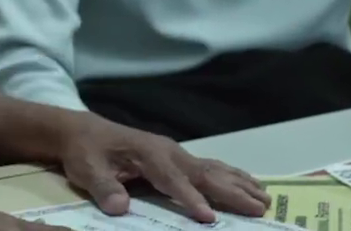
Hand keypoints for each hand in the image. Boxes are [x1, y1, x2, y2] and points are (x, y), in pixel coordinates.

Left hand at [54, 112, 270, 223]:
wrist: (85, 132)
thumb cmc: (87, 152)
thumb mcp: (88, 169)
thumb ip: (104, 187)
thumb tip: (119, 206)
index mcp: (149, 154)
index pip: (173, 180)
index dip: (191, 200)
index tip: (209, 219)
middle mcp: (170, 152)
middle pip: (205, 174)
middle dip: (232, 193)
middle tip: (259, 209)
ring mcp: (177, 154)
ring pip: (214, 170)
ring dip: (240, 184)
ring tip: (265, 199)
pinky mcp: (179, 159)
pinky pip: (211, 168)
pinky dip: (233, 177)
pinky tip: (248, 184)